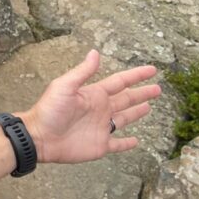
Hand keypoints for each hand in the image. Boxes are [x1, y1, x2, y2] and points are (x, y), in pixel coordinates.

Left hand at [21, 50, 159, 164]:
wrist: (40, 137)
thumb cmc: (50, 110)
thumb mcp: (65, 86)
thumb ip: (83, 72)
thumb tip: (95, 52)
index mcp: (94, 94)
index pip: (120, 82)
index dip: (136, 76)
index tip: (152, 70)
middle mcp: (100, 109)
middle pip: (126, 99)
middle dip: (141, 93)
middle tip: (158, 88)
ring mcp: (101, 127)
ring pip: (124, 118)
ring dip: (136, 112)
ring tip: (149, 106)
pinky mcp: (101, 145)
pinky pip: (118, 144)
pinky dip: (127, 143)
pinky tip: (137, 141)